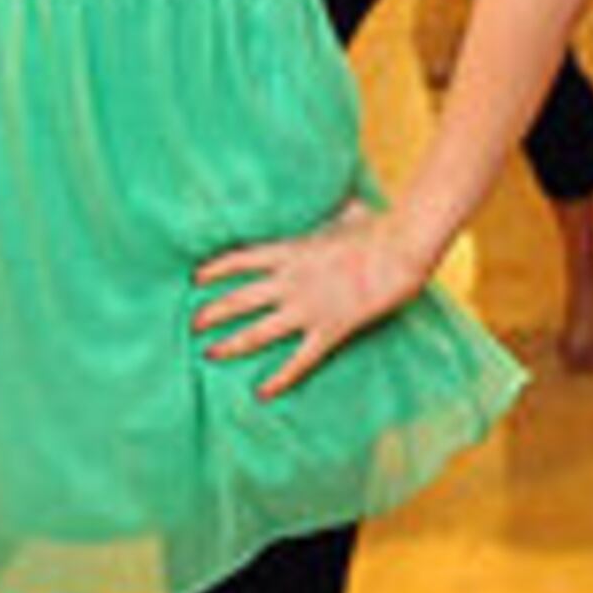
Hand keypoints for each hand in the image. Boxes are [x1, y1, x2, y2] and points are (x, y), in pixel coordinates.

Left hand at [194, 200, 432, 398]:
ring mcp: (308, 309)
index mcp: (291, 251)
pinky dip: (280, 379)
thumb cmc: (377, 226)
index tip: (195, 278)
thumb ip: (331, 211)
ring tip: (210, 353)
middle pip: (240, 299)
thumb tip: (335, 200)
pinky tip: (262, 392)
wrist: (400, 250)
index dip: (215, 269)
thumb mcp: (346, 210)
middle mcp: (290, 282)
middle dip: (213, 312)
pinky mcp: (328, 330)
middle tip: (192, 324)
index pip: (241, 259)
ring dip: (232, 343)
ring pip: (258, 332)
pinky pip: (299, 361)